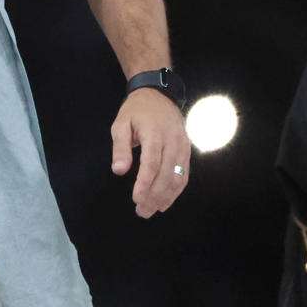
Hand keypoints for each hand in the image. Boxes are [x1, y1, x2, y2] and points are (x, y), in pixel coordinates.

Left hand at [111, 88, 191, 218]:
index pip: (152, 163)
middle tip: (142, 211)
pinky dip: (176, 190)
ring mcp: (183, 146)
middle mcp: (173, 141)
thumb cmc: (136, 111)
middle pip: (166, 174)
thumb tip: (119, 170)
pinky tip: (165, 201)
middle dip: (154, 196)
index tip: (136, 199)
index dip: (145, 183)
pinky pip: (184, 173)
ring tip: (152, 210)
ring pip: (178, 177)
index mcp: (155, 133)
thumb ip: (120, 147)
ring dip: (166, 197)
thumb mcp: (121, 124)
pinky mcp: (187, 150)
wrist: (159, 95)